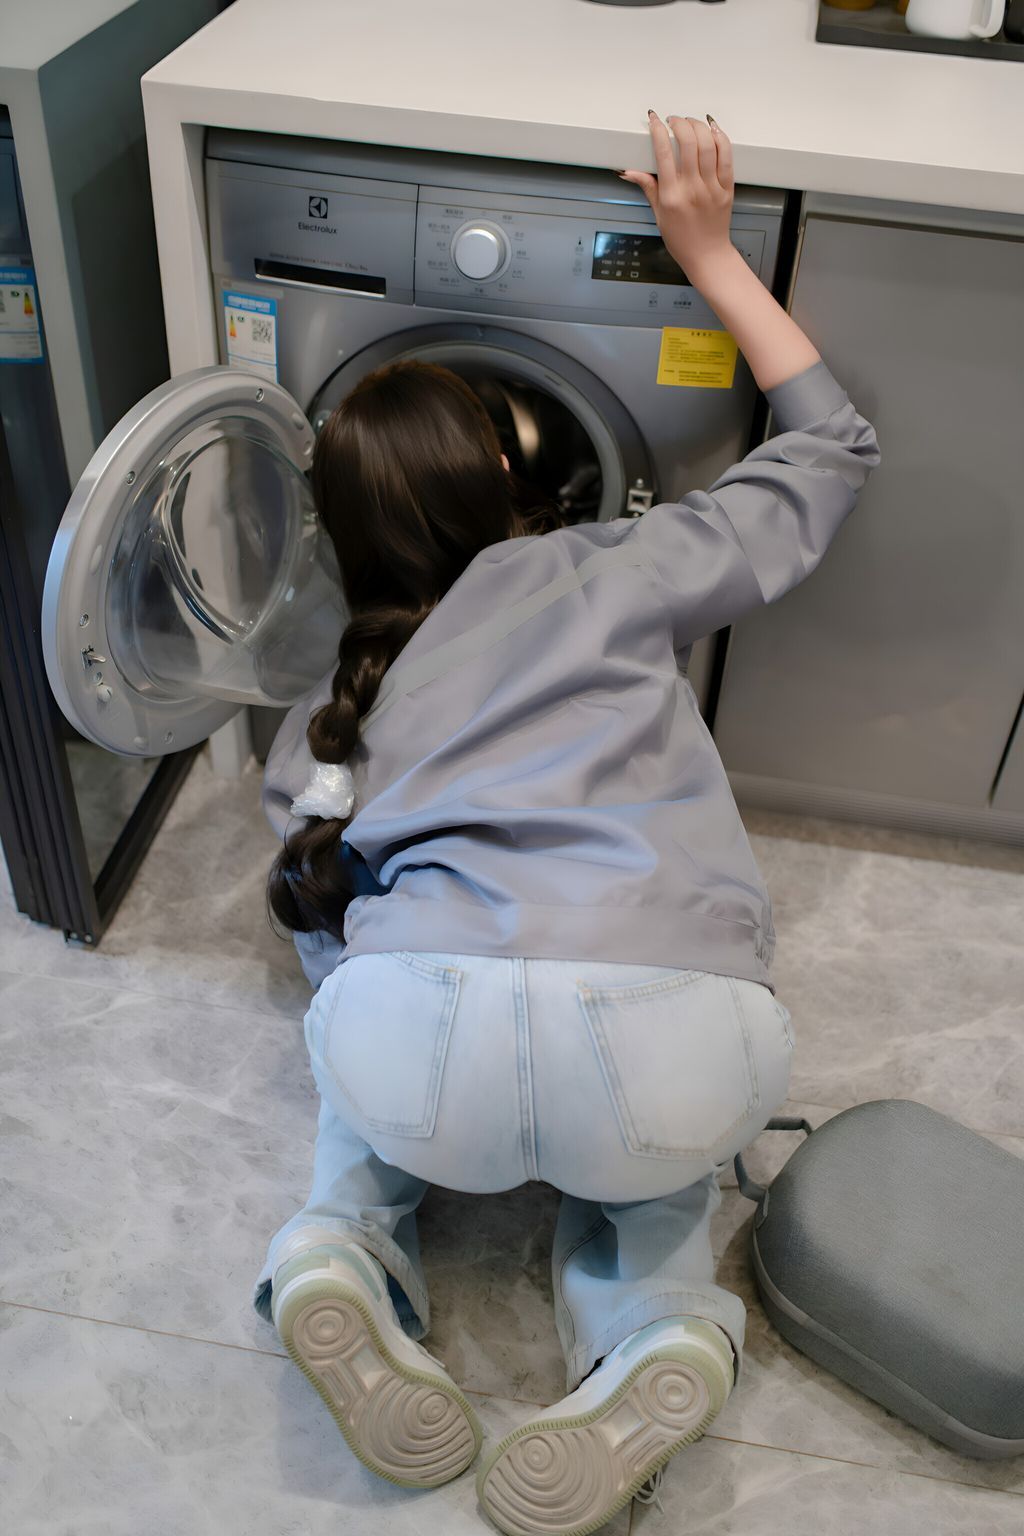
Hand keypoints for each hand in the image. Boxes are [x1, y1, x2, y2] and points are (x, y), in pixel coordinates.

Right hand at [620, 113, 734, 285]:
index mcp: (672, 196)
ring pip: (708, 144)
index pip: (663, 153)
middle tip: (674, 120)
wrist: (707, 255)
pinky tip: (713, 131)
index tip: (654, 120)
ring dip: (698, 126)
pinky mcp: (727, 188)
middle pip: (688, 142)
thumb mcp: (658, 214)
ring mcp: (712, 187)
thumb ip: (647, 187)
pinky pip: (726, 156)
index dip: (658, 130)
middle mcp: (692, 189)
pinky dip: (720, 138)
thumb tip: (629, 172)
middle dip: (679, 123)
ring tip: (691, 123)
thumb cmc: (682, 239)